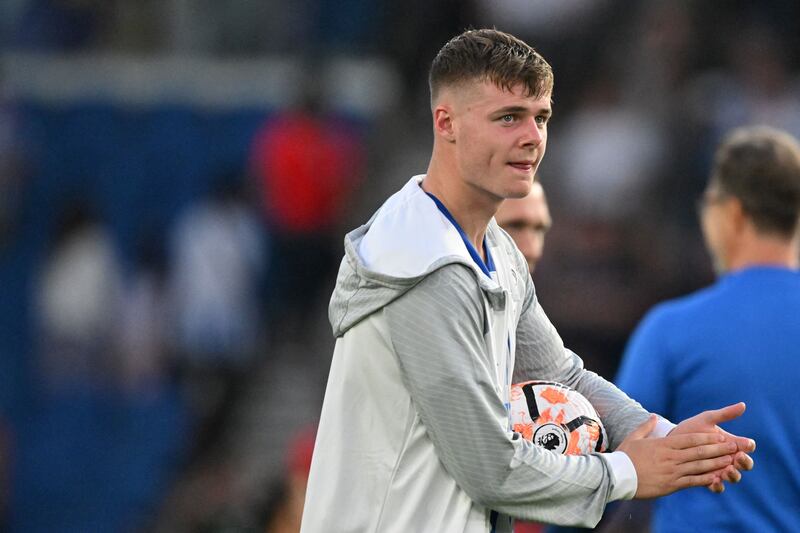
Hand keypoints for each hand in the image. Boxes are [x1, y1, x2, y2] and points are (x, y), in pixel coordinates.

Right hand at [617, 415, 737, 498]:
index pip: (690, 439)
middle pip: (699, 451)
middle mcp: (671, 457)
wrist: (618, 476)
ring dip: (716, 463)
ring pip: (699, 466)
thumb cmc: (625, 456)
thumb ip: (646, 427)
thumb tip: (654, 417)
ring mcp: (672, 471)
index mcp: (663, 445)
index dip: (707, 437)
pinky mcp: (671, 485)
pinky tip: (716, 478)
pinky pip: (692, 481)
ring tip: (730, 461)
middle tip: (734, 446)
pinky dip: (705, 479)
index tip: (721, 435)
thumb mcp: (634, 438)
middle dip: (718, 448)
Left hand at [669, 402, 755, 492]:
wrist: (672, 442)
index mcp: (732, 444)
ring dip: (733, 475)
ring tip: (728, 470)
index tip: (746, 444)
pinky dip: (717, 485)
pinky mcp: (708, 480)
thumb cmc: (692, 429)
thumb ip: (724, 414)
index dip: (748, 446)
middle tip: (738, 458)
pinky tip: (713, 481)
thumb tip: (743, 405)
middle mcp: (729, 459)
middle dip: (744, 462)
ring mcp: (720, 470)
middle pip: (745, 464)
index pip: (747, 447)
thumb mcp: (707, 420)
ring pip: (733, 477)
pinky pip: (717, 487)